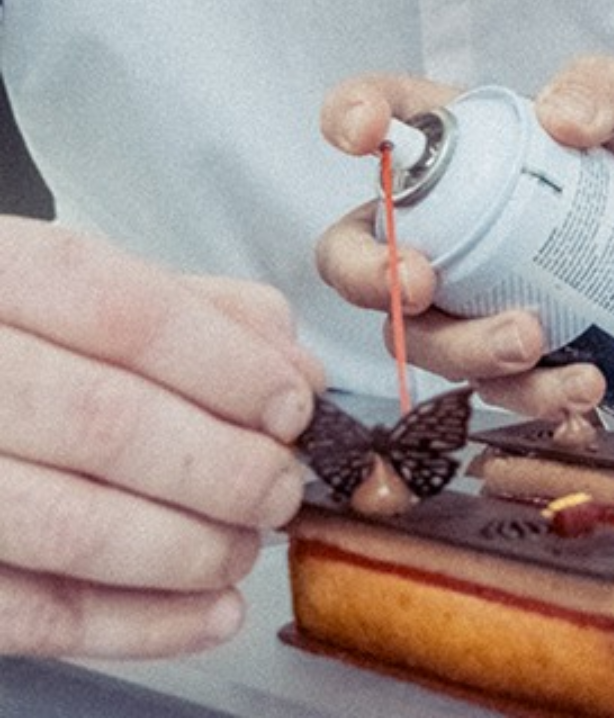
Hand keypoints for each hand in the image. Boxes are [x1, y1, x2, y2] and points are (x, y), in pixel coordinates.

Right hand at [0, 219, 322, 658]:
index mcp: (10, 277)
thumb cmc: (25, 336)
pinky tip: (209, 613)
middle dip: (222, 466)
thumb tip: (300, 370)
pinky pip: (31, 614)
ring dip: (185, 549)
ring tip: (244, 549)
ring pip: (68, 526)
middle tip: (281, 488)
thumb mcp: (98, 291)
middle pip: (107, 423)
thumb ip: (206, 314)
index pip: (134, 316)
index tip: (296, 408)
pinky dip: (135, 622)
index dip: (232, 368)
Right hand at [315, 59, 613, 414]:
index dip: (348, 116)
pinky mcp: (498, 354)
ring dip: (465, 347)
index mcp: (453, 143)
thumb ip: (602, 88)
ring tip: (532, 341)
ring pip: (416, 335)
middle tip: (421, 283)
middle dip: (367, 274)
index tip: (365, 133)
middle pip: (353, 251)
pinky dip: (529, 392)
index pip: (377, 112)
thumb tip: (561, 118)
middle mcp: (437, 222)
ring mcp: (459, 295)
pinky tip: (579, 385)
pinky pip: (489, 385)